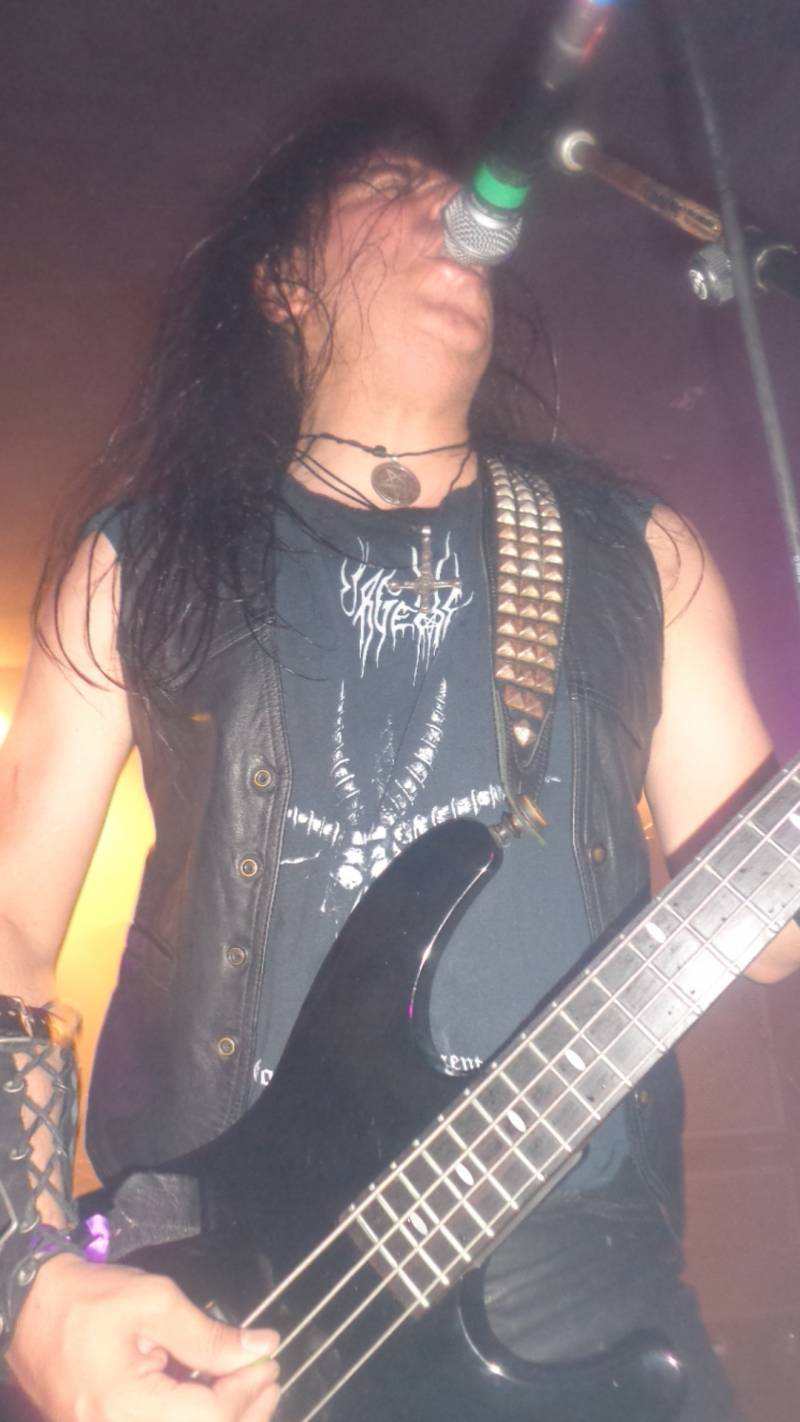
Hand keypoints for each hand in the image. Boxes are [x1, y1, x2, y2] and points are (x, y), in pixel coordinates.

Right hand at [7, 1252, 279, 1420]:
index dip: (247, 1392)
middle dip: (243, 1412)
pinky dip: (194, 1414)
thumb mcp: (153, 1302)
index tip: (269, 1362)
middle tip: (267, 1378)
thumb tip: (261, 1347)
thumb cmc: (87, 1300)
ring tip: (247, 1382)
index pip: (210, 1417)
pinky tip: (213, 1391)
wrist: (28, 1310)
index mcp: (127, 1409)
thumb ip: (208, 1335)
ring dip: (222, 1415)